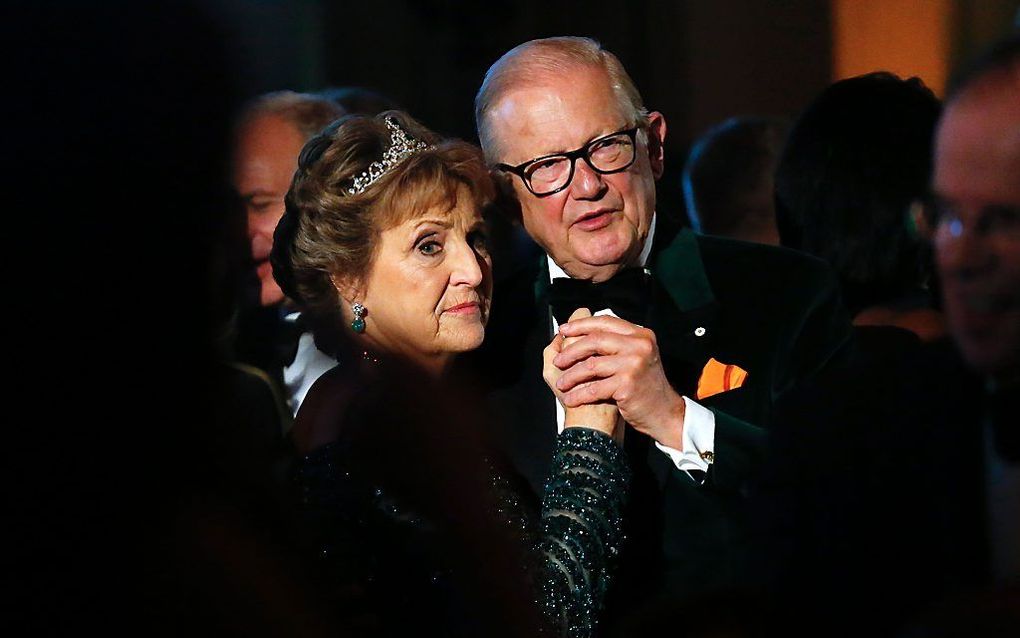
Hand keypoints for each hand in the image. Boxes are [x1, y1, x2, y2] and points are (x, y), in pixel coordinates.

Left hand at [554, 314, 684, 448]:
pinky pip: (594, 388)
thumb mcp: (637, 355)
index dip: (581, 325)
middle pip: (595, 341)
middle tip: (558, 361)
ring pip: (591, 365)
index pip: (605, 322)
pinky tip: (570, 399)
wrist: (663, 412)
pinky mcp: (627, 385)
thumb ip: (616, 341)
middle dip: (571, 351)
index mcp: (640, 335)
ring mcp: (634, 365)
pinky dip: (579, 394)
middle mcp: (639, 345)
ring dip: (571, 376)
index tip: (564, 330)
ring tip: (561, 383)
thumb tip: (583, 327)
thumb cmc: (645, 385)